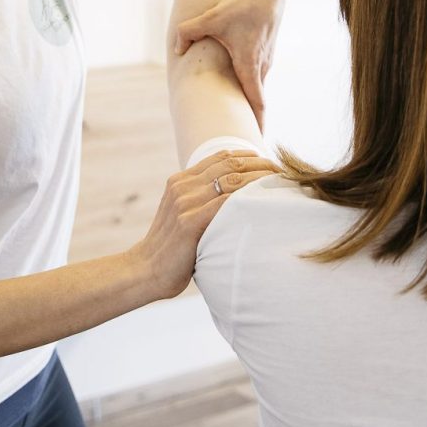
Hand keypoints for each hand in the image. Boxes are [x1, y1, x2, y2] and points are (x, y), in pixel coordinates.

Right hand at [132, 150, 278, 298]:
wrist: (145, 271)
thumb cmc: (171, 248)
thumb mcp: (182, 214)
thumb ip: (201, 200)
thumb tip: (235, 196)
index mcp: (180, 180)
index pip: (221, 157)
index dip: (249, 156)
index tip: (270, 163)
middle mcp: (182, 186)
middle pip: (230, 164)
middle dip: (260, 164)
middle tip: (282, 172)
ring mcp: (184, 202)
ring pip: (231, 180)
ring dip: (259, 179)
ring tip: (279, 184)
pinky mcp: (188, 222)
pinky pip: (225, 204)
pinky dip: (247, 199)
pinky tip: (263, 203)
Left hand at [174, 0, 282, 128]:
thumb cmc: (244, 4)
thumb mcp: (211, 17)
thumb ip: (188, 32)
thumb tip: (176, 48)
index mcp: (249, 65)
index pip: (257, 102)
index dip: (257, 123)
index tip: (257, 141)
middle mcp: (262, 66)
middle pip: (256, 99)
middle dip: (249, 118)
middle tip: (240, 137)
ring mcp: (267, 58)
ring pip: (256, 84)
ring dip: (248, 100)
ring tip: (236, 115)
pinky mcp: (267, 50)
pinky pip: (257, 73)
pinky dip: (249, 83)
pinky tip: (237, 80)